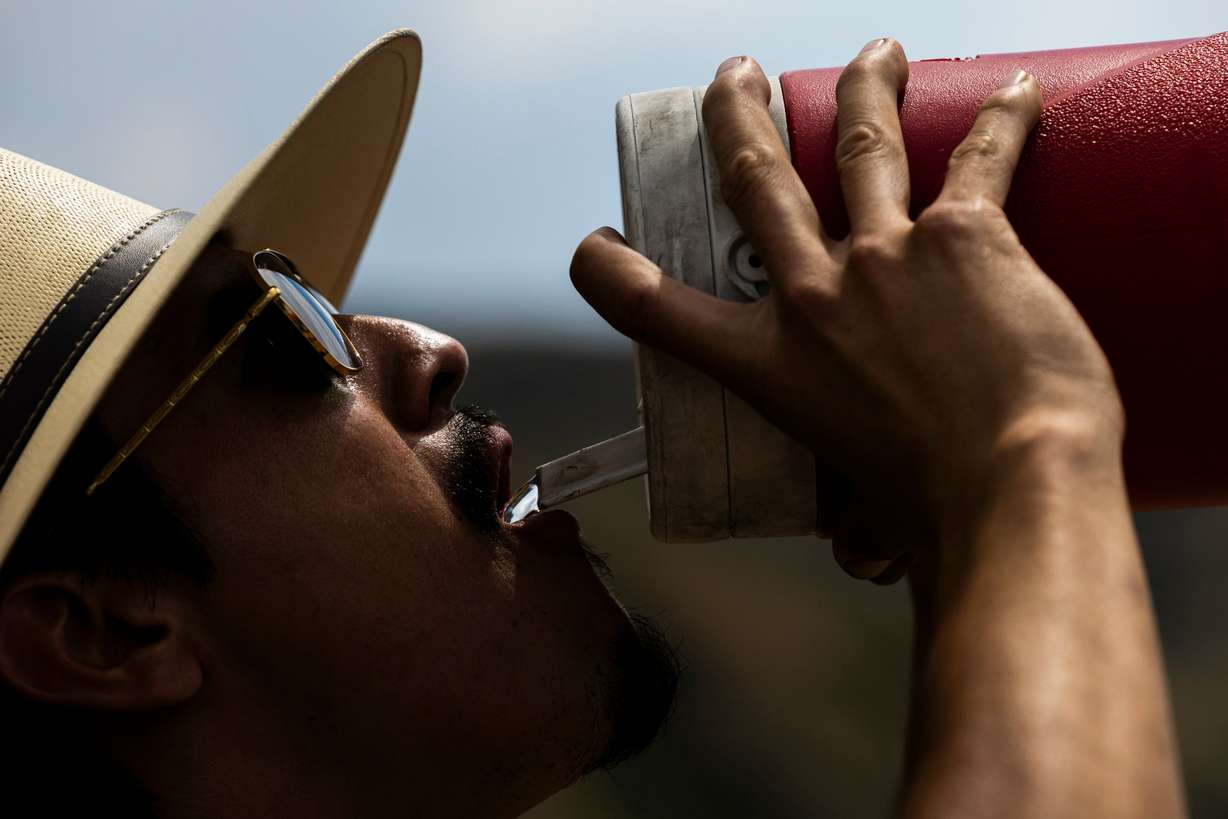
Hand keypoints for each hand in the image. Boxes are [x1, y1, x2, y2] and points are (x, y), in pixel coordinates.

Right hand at [571, 39, 1123, 559]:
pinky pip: (982, 155)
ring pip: (860, 143)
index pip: (654, 308)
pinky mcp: (965, 236)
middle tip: (735, 79)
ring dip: (863, 87)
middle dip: (737, 120)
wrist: (1012, 492)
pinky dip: (1005, 118)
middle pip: (755, 183)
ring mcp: (885, 255)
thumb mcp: (857, 514)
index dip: (610, 271)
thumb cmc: (937, 520)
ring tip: (873, 55)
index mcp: (768, 365)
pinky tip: (1017, 88)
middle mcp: (813, 296)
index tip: (596, 248)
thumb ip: (849, 519)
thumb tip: (864, 550)